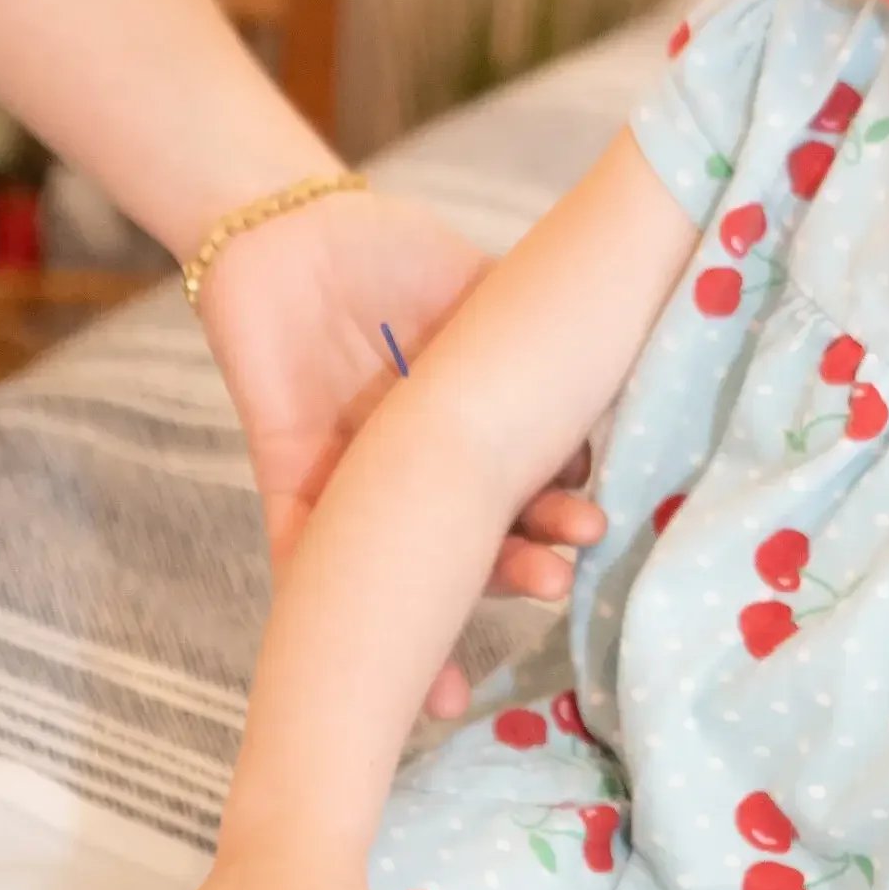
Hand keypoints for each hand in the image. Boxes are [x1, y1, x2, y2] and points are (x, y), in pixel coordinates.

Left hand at [195, 184, 604, 703]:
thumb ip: (530, 329)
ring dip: (454, 605)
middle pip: (475, 536)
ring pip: (409, 563)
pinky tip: (388, 660)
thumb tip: (602, 361)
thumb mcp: (479, 287)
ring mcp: (360, 485)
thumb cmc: (390, 249)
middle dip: (521, 565)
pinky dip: (340, 612)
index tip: (593, 521)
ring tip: (501, 611)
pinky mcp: (295, 490)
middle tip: (561, 577)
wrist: (287, 230)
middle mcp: (420, 466)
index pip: (525, 486)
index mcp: (471, 422)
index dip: (560, 511)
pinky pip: (311, 563)